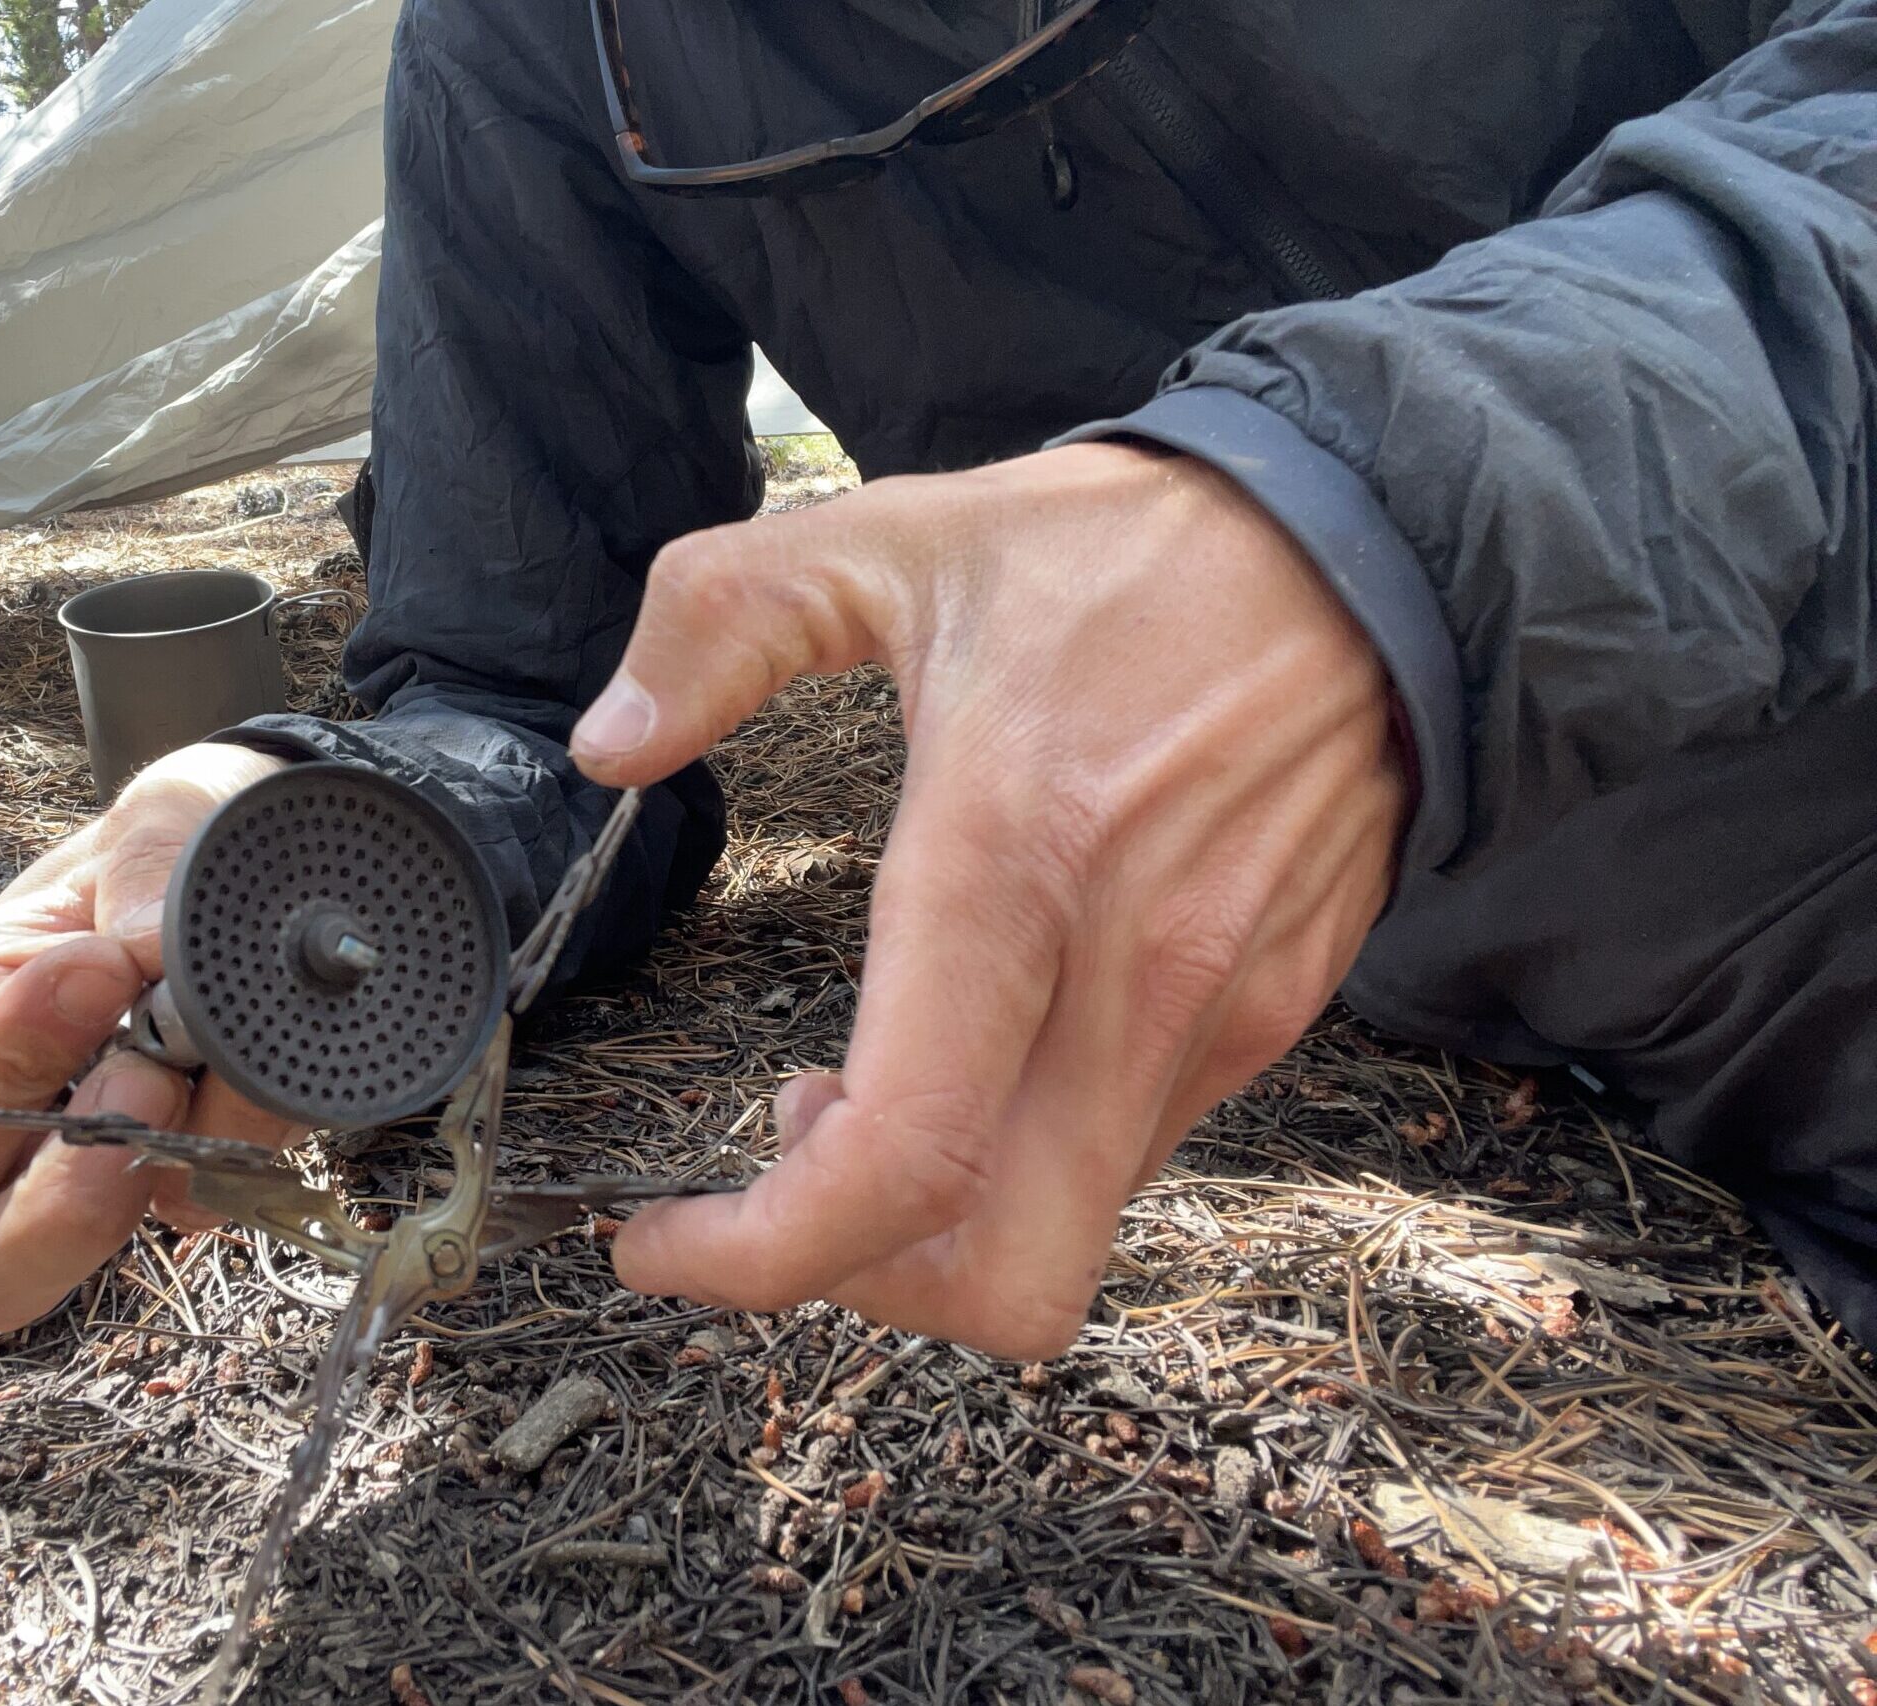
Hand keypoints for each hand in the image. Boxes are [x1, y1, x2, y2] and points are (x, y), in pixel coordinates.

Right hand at [0, 741, 299, 1330]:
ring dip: (169, 1167)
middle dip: (56, 1209)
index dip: (1, 1066)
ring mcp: (114, 1162)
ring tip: (223, 1060)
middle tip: (142, 1094)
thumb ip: (147, 869)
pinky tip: (276, 1062)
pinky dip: (252, 1146)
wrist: (279, 861)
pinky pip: (214, 1202)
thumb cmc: (179, 843)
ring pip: (97, 1252)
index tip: (95, 972)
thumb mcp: (157, 818)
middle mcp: (20, 1124)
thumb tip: (142, 949)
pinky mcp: (201, 1170)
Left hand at [579, 442, 1408, 1358]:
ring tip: (880, 1078)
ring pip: (1072, 1231)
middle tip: (784, 1168)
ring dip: (947, 1209)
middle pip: (1002, 1274)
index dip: (758, 1253)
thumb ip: (721, 621)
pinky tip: (994, 1040)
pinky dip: (1031, 1150)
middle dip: (864, 1279)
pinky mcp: (1272, 1014)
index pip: (899, 1157)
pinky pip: (1135, 1154)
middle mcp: (1127, 973)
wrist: (1371, 540)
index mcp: (1010, 858)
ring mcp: (1216, 1010)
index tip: (659, 1241)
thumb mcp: (893, 538)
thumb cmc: (1122, 551)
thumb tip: (609, 739)